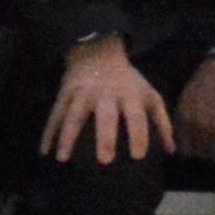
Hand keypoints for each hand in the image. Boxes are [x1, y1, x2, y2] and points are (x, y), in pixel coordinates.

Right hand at [43, 36, 171, 166]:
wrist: (98, 54)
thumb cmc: (128, 81)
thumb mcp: (150, 96)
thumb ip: (162, 122)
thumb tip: (171, 152)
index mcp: (129, 95)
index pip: (136, 116)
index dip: (139, 135)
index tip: (138, 157)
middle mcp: (105, 95)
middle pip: (105, 116)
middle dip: (105, 137)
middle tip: (104, 160)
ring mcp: (82, 94)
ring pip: (73, 115)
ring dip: (67, 136)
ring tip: (62, 158)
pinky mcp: (64, 94)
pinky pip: (55, 115)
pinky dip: (48, 133)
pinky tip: (43, 151)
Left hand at [172, 49, 214, 168]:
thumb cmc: (209, 79)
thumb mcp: (187, 96)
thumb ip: (183, 117)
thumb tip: (177, 138)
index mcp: (184, 117)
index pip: (183, 147)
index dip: (188, 154)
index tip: (193, 158)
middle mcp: (199, 125)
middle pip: (200, 155)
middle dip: (204, 159)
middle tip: (209, 161)